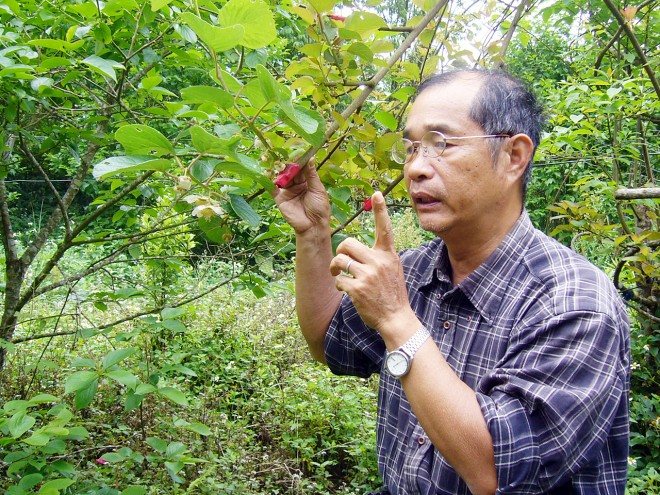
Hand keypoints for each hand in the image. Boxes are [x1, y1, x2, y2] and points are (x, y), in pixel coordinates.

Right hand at [271, 163, 330, 234]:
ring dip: (279, 171)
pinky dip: (268, 182)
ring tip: (277, 163)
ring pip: (282, 178)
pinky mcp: (279, 198)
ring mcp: (287, 191)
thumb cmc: (319, 208)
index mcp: (307, 182)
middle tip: (286, 158)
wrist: (313, 226)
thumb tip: (310, 158)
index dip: (299, 161)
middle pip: (290, 172)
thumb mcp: (317, 189)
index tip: (297, 152)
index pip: (302, 168)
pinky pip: (272, 189)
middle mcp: (297, 185)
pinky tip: (266, 174)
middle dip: (288, 165)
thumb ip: (311, 174)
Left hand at [330, 192, 417, 342]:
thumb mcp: (393, 269)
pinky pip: (339, 280)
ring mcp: (368, 275)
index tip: (377, 193)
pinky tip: (347, 290)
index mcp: (388, 255)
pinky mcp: (358, 289)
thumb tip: (358, 248)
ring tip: (340, 275)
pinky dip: (340, 285)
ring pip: (339, 260)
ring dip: (335, 269)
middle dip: (340, 252)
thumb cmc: (392, 293)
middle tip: (341, 262)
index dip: (380, 210)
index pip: (384, 228)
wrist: (396, 318)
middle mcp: (378, 262)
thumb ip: (379, 256)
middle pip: (347, 243)